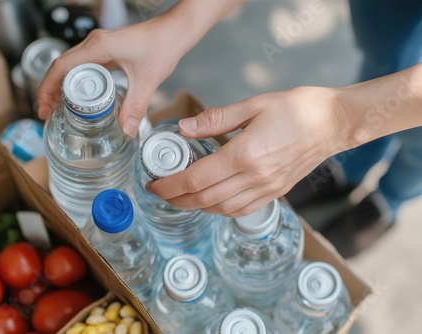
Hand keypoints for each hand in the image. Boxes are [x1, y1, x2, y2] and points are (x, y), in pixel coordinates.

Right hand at [37, 17, 183, 136]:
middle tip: (48, 113)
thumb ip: (135, 107)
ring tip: (58, 107)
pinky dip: (76, 81)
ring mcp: (99, 46)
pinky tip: (80, 97)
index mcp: (99, 47)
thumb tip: (125, 130)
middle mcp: (94, 44)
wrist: (174, 31)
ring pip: (71, 66)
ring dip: (62, 86)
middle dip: (50, 90)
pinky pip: (83, 66)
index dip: (47, 88)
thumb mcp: (147, 80)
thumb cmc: (162, 46)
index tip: (43, 108)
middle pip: (61, 67)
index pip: (61, 67)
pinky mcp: (106, 50)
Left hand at [147, 86, 349, 216]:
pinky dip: (219, 210)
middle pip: (204, 199)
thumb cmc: (296, 109)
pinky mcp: (276, 192)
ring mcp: (267, 189)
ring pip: (221, 209)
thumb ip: (214, 119)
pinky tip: (210, 202)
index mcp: (244, 154)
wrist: (333, 123)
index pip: (196, 180)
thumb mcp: (252, 105)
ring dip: (195, 206)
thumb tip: (183, 128)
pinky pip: (241, 210)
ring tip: (179, 196)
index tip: (153, 183)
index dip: (169, 185)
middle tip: (159, 191)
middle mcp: (254, 178)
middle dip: (176, 199)